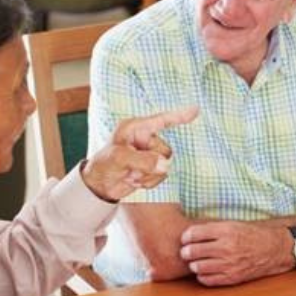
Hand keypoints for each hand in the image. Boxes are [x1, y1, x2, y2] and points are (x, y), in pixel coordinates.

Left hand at [82, 107, 197, 201]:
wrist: (99, 186)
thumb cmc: (103, 164)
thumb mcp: (119, 158)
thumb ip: (143, 160)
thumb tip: (165, 166)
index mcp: (136, 128)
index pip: (162, 120)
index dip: (179, 116)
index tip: (196, 109)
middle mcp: (145, 139)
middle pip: (165, 150)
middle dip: (150, 164)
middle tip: (130, 170)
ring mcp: (149, 154)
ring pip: (165, 165)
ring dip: (148, 175)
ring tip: (130, 176)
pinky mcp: (151, 168)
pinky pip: (162, 175)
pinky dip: (149, 182)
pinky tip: (134, 182)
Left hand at [180, 221, 290, 286]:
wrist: (273, 249)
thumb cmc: (252, 235)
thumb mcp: (234, 224)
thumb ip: (214, 228)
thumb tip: (191, 233)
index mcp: (226, 231)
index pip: (195, 233)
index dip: (186, 236)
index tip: (185, 238)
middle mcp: (227, 248)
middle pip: (193, 251)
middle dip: (186, 251)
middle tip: (186, 251)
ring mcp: (229, 264)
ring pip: (197, 267)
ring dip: (193, 264)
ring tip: (196, 261)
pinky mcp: (232, 277)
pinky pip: (207, 280)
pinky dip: (202, 276)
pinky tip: (205, 271)